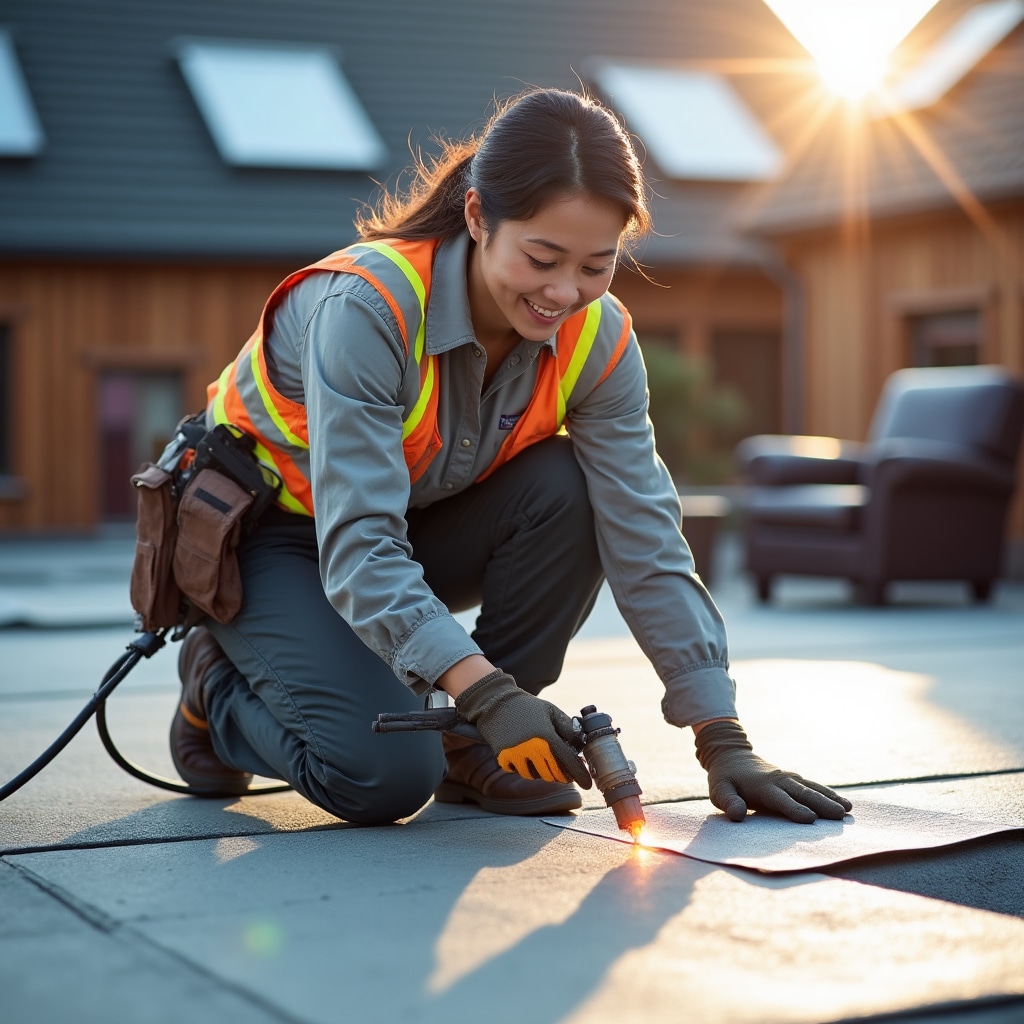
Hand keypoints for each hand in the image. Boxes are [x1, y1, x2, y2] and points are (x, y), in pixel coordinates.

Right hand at [455, 671, 591, 788]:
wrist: (498, 703)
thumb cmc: (528, 707)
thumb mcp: (551, 711)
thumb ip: (568, 728)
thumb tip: (581, 745)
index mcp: (546, 736)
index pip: (568, 762)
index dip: (580, 775)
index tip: (587, 784)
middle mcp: (532, 749)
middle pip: (553, 774)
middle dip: (561, 774)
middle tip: (564, 770)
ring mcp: (516, 755)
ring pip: (536, 776)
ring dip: (543, 771)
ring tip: (542, 759)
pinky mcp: (504, 758)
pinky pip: (519, 772)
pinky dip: (526, 768)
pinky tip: (526, 756)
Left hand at [695, 720, 850, 822]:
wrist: (732, 755)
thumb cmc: (725, 778)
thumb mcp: (719, 790)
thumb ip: (729, 802)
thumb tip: (737, 815)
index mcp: (763, 786)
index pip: (781, 799)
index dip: (794, 809)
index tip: (811, 819)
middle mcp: (780, 780)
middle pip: (803, 793)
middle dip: (822, 804)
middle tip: (840, 815)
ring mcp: (789, 778)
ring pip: (812, 789)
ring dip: (830, 798)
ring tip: (848, 810)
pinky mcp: (794, 779)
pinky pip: (814, 787)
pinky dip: (829, 794)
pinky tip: (844, 803)